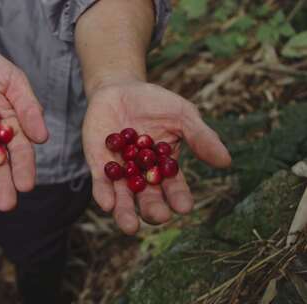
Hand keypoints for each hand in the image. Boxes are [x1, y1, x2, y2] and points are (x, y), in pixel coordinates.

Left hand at [82, 80, 230, 233]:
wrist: (119, 89)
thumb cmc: (155, 104)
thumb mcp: (182, 115)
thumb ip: (200, 137)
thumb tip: (226, 161)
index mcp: (166, 168)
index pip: (174, 188)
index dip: (179, 198)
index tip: (184, 207)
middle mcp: (143, 175)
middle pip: (149, 199)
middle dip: (153, 210)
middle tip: (159, 217)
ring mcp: (120, 172)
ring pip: (123, 198)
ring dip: (126, 213)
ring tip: (131, 227)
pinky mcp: (98, 164)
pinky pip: (100, 182)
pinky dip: (103, 193)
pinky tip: (107, 204)